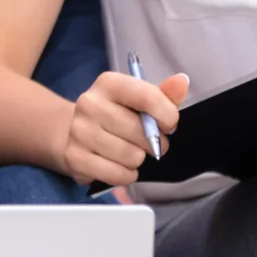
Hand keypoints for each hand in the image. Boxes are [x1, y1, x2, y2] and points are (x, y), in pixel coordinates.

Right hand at [59, 69, 188, 187]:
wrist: (77, 133)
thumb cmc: (117, 115)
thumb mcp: (140, 100)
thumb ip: (164, 94)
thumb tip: (182, 81)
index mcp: (108, 83)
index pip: (147, 97)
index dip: (167, 115)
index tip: (169, 125)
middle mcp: (89, 103)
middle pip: (141, 132)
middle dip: (154, 143)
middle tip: (148, 143)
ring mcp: (79, 131)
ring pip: (131, 156)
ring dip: (138, 160)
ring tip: (130, 154)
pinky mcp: (74, 157)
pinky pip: (118, 175)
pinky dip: (126, 176)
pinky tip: (120, 167)